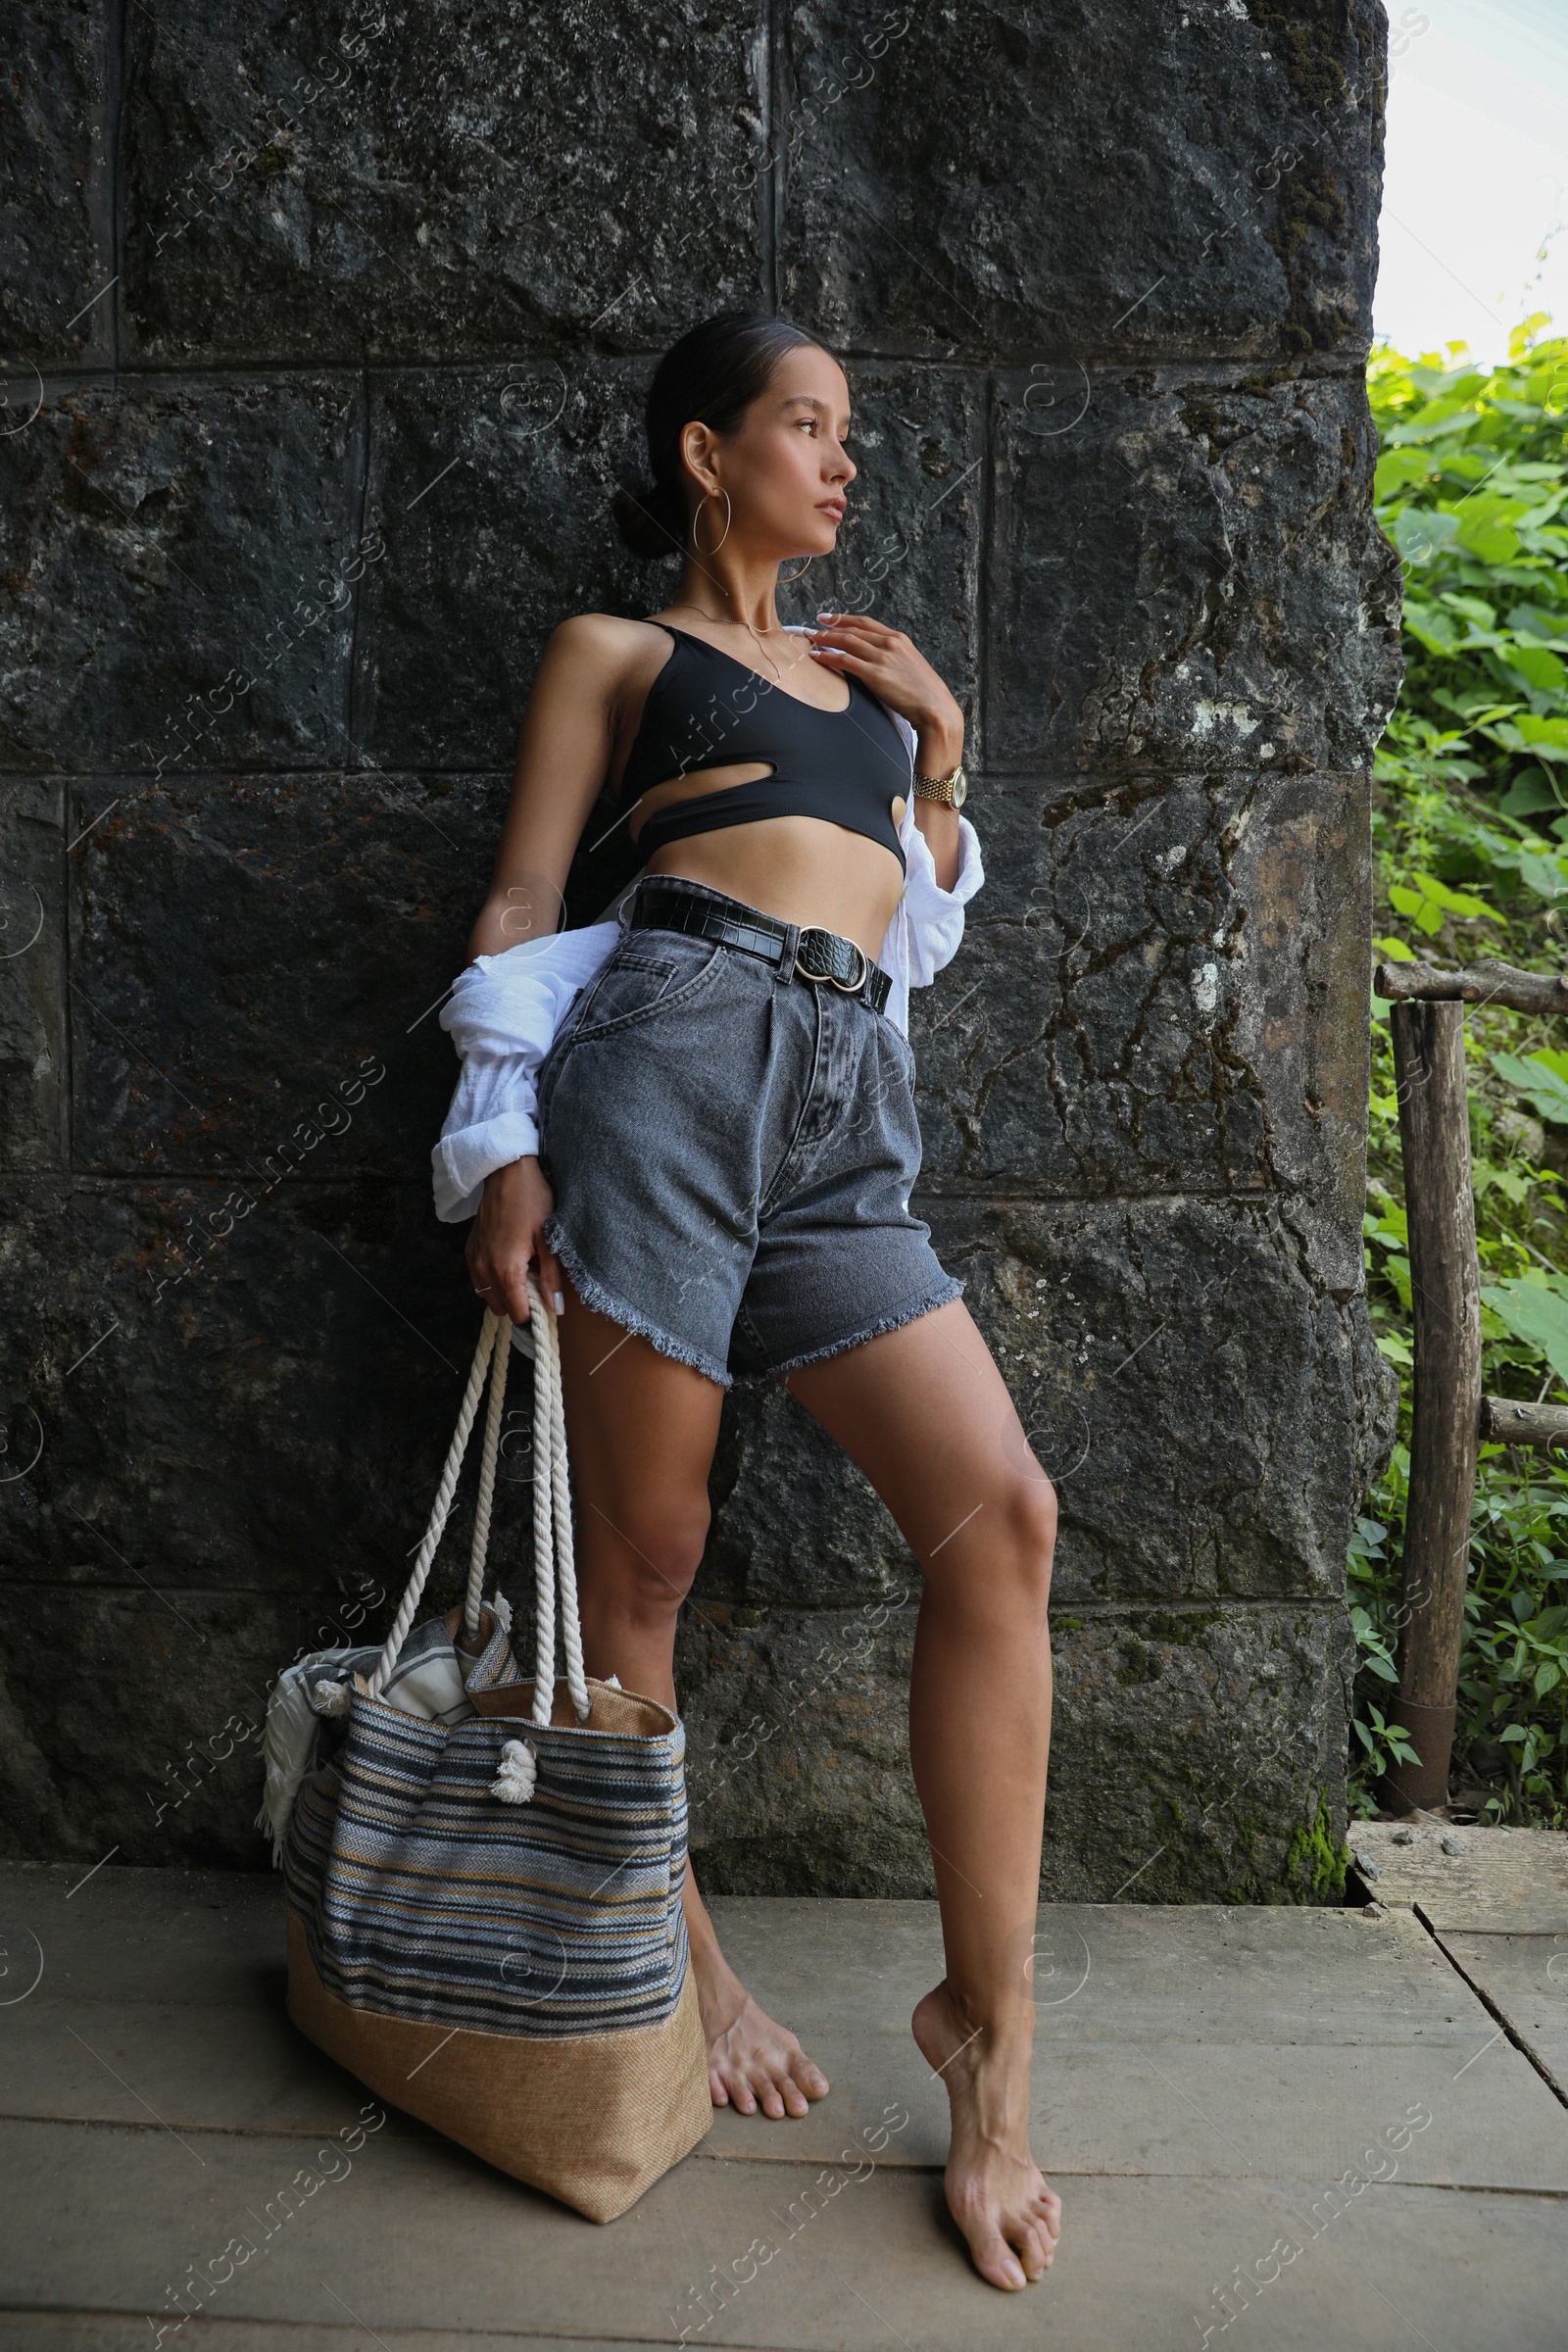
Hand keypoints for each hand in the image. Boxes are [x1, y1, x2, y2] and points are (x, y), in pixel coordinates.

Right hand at [465, 1156, 564, 1324]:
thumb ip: (551, 1277)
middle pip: (501, 1309)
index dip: (534, 1311)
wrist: (506, 1172)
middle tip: (536, 1281)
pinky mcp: (469, 1252)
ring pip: (488, 1296)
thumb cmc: (532, 1200)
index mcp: (505, 1270)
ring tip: (523, 1269)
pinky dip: (494, 1279)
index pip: (518, 1314)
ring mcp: (473, 1261)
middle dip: (519, 1303)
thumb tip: (556, 1308)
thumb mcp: (549, 1239)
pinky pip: (480, 1280)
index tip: (546, 1299)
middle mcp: (484, 1270)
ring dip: (505, 1292)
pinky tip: (509, 1260)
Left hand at [806, 613, 964, 770]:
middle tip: (812, 628)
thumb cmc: (924, 694)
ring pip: (846, 641)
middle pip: (852, 629)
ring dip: (824, 639)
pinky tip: (816, 657)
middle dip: (829, 627)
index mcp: (899, 639)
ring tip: (809, 640)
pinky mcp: (875, 674)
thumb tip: (876, 662)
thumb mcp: (910, 667)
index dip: (844, 618)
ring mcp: (882, 658)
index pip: (866, 622)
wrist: (935, 708)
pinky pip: (845, 660)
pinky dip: (827, 657)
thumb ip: (893, 659)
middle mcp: (890, 643)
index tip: (828, 618)